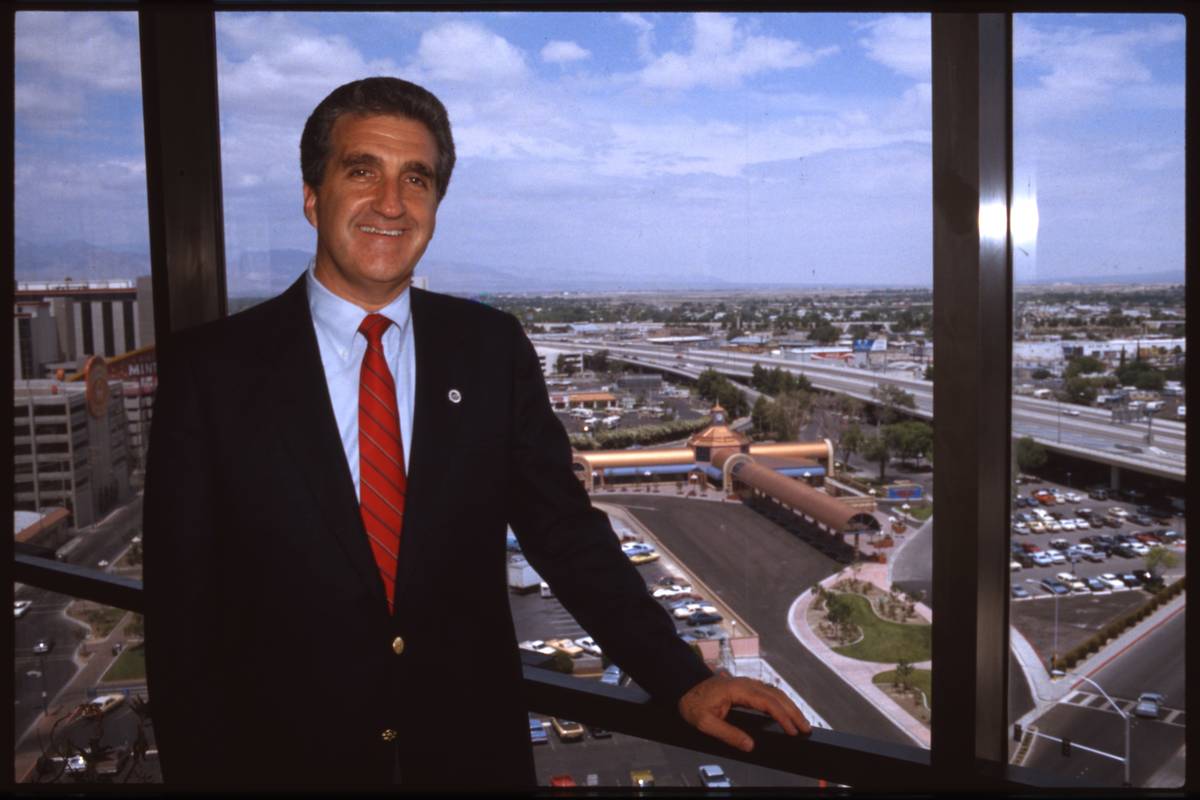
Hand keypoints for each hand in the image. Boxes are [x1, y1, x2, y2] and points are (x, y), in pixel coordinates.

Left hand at [678, 672, 811, 752]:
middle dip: (793, 712)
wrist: (682, 687)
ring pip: (774, 693)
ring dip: (789, 707)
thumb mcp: (705, 722)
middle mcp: (745, 683)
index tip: (792, 730)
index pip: (767, 702)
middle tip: (806, 728)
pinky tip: (786, 712)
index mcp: (737, 689)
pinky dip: (781, 703)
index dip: (782, 717)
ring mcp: (746, 684)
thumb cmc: (692, 703)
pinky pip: (768, 693)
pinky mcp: (745, 687)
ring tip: (801, 722)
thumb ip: (727, 734)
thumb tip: (749, 745)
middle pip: (776, 696)